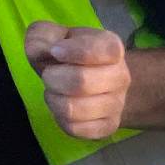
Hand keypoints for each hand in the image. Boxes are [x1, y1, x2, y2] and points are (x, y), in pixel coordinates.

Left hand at [24, 21, 130, 139]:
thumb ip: (42, 36)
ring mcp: (117, 104)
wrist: (94, 81)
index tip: (56, 51)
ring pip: (73, 109)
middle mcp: (121, 77)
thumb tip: (46, 52)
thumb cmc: (70, 56)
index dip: (73, 51)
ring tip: (55, 92)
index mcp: (111, 48)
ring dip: (53, 100)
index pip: (100, 51)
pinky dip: (59, 118)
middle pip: (80, 82)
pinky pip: (74, 129)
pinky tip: (63, 108)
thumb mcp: (54, 36)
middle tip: (50, 75)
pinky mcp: (108, 127)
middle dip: (52, 78)